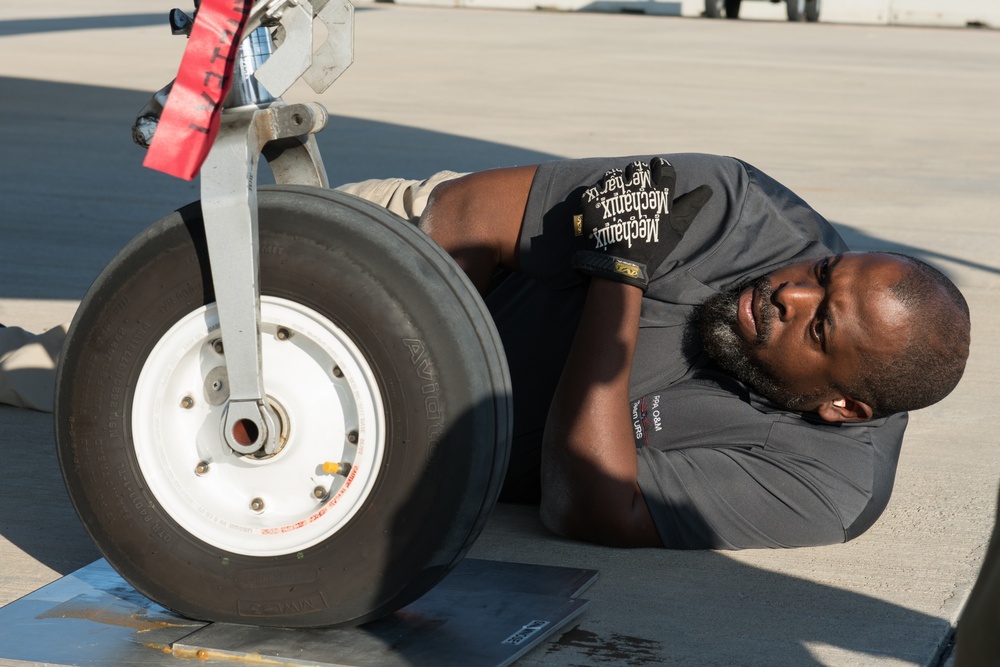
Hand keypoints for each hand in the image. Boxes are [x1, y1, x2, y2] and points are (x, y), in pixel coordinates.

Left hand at [572, 158, 710, 290]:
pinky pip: (593, 190)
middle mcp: (636, 186)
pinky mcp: (593, 200)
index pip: (663, 167)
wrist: (622, 265)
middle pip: (637, 168)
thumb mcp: (677, 228)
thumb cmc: (653, 248)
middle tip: (633, 190)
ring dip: (614, 184)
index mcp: (658, 192)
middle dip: (635, 175)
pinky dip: (596, 199)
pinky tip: (600, 211)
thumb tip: (708, 188)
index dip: (659, 167)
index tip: (655, 170)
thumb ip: (691, 205)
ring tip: (614, 199)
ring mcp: (613, 192)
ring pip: (613, 174)